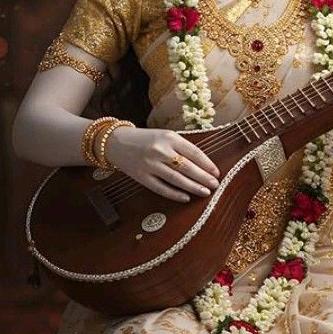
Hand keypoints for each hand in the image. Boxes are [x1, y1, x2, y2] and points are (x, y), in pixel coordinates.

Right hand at [105, 127, 219, 201]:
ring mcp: (149, 164)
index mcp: (169, 137)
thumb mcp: (164, 136)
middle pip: (187, 167)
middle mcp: (160, 150)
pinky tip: (186, 198)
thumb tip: (203, 165)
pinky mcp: (141, 176)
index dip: (207, 164)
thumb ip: (181, 147)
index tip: (216, 172)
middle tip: (215, 184)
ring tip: (205, 192)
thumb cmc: (145, 139)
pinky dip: (174, 194)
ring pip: (176, 179)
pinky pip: (161, 188)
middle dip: (203, 177)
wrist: (115, 141)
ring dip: (193, 187)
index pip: (194, 152)